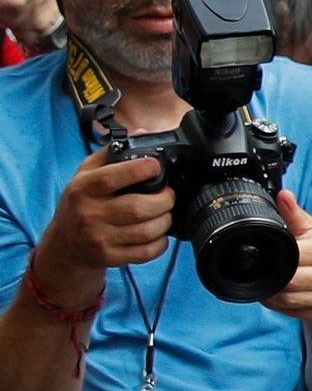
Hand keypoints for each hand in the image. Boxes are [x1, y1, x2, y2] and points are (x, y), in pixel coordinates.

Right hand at [32, 149, 171, 301]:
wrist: (65, 244)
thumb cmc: (80, 203)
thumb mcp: (85, 174)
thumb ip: (111, 153)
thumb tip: (140, 133)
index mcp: (82, 189)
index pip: (112, 178)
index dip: (139, 170)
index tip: (156, 166)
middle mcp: (89, 214)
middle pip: (138, 208)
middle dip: (164, 200)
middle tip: (168, 195)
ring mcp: (100, 238)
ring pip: (147, 231)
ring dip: (165, 220)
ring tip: (164, 213)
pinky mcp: (111, 257)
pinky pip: (147, 252)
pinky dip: (161, 242)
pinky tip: (158, 233)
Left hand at [259, 191, 311, 323]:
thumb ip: (294, 213)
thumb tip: (282, 195)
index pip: (292, 255)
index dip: (275, 256)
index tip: (269, 253)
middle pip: (287, 279)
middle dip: (272, 275)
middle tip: (265, 269)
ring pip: (285, 297)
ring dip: (270, 291)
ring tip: (268, 281)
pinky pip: (289, 310)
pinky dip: (277, 304)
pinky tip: (277, 294)